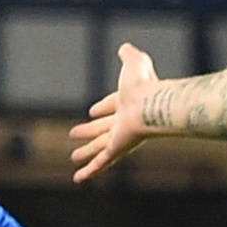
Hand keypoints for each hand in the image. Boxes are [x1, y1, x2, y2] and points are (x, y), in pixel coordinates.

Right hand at [70, 42, 160, 182]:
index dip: (102, 107)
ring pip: (99, 148)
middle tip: (74, 134)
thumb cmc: (145, 86)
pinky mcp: (117, 149)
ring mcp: (120, 138)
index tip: (92, 111)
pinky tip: (78, 180)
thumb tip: (125, 47)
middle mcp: (124, 122)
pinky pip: (101, 163)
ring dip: (86, 153)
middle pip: (103, 129)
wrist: (152, 106)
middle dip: (89, 132)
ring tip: (73, 158)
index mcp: (127, 103)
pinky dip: (89, 171)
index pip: (111, 106)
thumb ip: (129, 56)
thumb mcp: (134, 64)